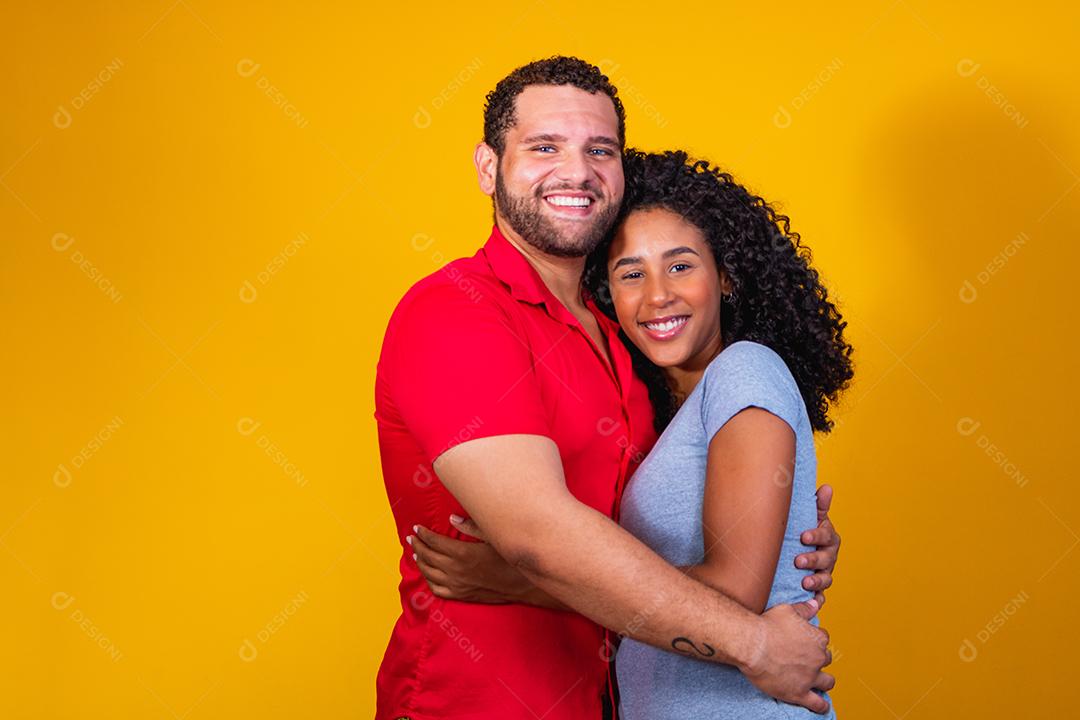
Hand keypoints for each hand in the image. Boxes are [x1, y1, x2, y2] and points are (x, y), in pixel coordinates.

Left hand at [407, 515, 532, 602]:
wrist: (522, 585)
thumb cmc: (509, 559)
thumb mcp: (493, 537)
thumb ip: (471, 526)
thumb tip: (452, 518)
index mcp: (462, 553)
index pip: (434, 541)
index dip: (423, 534)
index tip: (416, 528)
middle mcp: (456, 570)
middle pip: (428, 556)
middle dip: (417, 545)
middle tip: (411, 538)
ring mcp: (457, 584)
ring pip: (429, 573)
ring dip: (420, 562)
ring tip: (416, 554)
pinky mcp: (461, 595)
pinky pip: (437, 590)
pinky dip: (428, 581)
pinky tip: (428, 574)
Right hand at [742, 599, 833, 713]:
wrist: (751, 645)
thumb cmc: (767, 625)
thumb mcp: (787, 610)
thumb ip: (804, 609)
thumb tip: (816, 604)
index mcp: (817, 638)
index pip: (822, 639)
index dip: (813, 640)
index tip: (804, 642)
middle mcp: (818, 658)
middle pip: (826, 659)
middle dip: (818, 659)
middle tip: (804, 659)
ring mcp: (810, 677)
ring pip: (827, 682)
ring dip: (823, 680)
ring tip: (816, 681)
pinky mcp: (799, 693)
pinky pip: (818, 704)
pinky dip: (821, 705)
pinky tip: (820, 705)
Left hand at [794, 484, 840, 605]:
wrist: (797, 551)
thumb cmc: (804, 532)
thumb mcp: (811, 517)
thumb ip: (818, 505)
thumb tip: (827, 487)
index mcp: (828, 537)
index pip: (825, 536)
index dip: (816, 536)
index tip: (803, 536)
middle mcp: (829, 556)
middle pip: (825, 559)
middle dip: (813, 560)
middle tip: (798, 561)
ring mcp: (824, 573)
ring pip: (825, 579)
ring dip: (816, 581)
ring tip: (804, 583)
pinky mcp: (818, 588)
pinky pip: (820, 597)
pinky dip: (817, 600)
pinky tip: (812, 603)